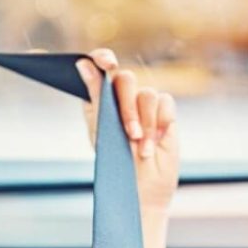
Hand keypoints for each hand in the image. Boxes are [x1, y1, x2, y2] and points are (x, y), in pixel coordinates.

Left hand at [74, 48, 179, 211]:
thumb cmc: (115, 164)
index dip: (103, 58)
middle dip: (127, 107)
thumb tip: (82, 63)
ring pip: (147, 94)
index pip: (101, 67)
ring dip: (144, 123)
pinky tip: (154, 144)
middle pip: (125, 79)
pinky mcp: (164, 114)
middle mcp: (123, 99)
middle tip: (129, 133)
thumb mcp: (101, 130)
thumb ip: (95, 95)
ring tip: (140, 147)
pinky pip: (165, 102)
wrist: (140, 189)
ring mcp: (145, 106)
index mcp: (101, 100)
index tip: (106, 62)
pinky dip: (160, 124)